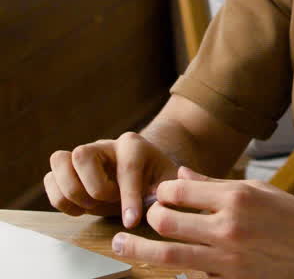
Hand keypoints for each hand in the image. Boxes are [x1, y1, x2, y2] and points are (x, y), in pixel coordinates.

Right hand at [45, 131, 179, 227]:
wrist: (143, 174)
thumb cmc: (157, 180)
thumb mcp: (171, 184)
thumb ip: (170, 193)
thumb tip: (160, 207)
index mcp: (134, 145)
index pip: (127, 167)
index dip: (129, 197)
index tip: (131, 221)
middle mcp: (104, 145)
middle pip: (82, 155)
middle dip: (95, 188)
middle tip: (109, 202)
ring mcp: (81, 155)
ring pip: (59, 161)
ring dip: (73, 193)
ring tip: (93, 206)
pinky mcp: (66, 169)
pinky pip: (49, 180)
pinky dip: (61, 200)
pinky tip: (81, 209)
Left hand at [112, 167, 293, 277]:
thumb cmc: (293, 217)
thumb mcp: (258, 191)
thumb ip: (216, 185)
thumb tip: (180, 176)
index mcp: (236, 197)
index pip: (179, 190)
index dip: (162, 191)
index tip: (158, 194)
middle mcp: (228, 226)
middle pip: (167, 221)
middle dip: (150, 217)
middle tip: (144, 217)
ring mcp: (227, 257)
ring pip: (168, 254)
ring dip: (139, 248)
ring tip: (120, 243)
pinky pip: (191, 275)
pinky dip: (175, 270)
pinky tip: (165, 266)